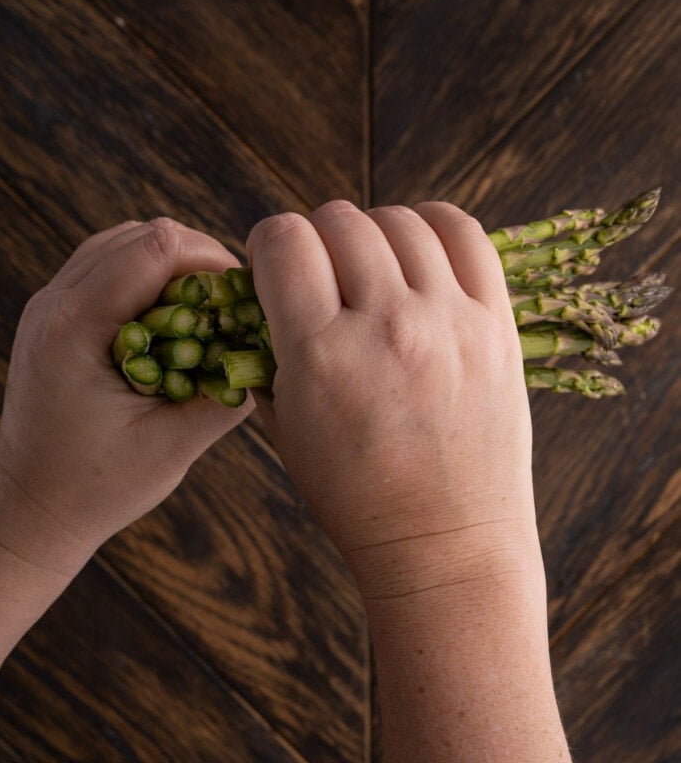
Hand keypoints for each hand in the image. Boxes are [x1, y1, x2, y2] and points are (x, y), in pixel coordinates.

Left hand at [0, 218, 253, 577]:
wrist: (31, 509)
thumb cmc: (96, 487)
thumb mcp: (172, 447)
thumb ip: (223, 395)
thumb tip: (266, 352)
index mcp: (76, 328)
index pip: (155, 248)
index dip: (211, 260)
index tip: (243, 297)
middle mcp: (55, 303)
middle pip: (141, 234)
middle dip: (197, 258)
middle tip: (230, 305)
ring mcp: (50, 305)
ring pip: (123, 240)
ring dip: (173, 263)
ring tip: (205, 310)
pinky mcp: (56, 314)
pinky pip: (107, 264)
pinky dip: (148, 275)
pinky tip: (172, 316)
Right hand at [247, 200, 537, 600]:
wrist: (445, 543)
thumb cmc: (355, 495)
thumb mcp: (285, 427)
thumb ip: (267, 348)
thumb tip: (266, 286)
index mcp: (322, 355)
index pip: (283, 241)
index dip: (267, 243)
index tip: (274, 265)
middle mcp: (388, 325)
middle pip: (340, 221)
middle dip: (317, 237)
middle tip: (322, 272)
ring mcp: (449, 320)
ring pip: (399, 219)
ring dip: (372, 232)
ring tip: (372, 265)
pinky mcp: (496, 324)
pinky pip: (465, 233)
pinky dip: (433, 225)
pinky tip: (418, 251)